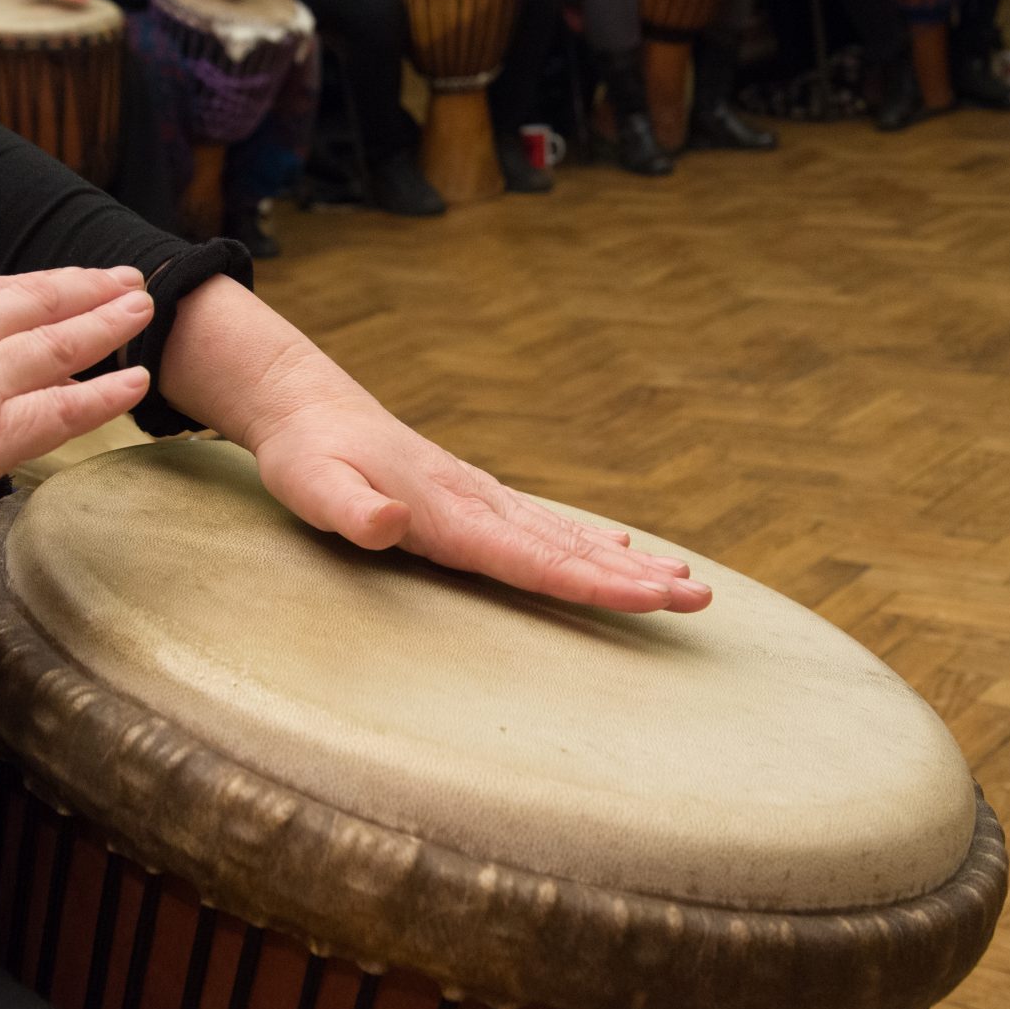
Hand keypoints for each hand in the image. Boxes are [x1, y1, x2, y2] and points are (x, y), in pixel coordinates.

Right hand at [0, 269, 152, 576]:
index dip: (24, 287)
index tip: (54, 282)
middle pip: (33, 303)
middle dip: (86, 289)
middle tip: (130, 280)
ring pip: (60, 346)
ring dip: (111, 327)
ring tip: (148, 312)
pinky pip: (66, 411)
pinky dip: (109, 393)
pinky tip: (141, 381)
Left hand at [243, 386, 710, 614]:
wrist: (309, 407)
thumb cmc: (307, 458)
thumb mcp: (312, 486)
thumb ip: (351, 510)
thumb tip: (387, 524)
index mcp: (451, 515)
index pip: (535, 556)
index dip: (594, 580)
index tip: (650, 596)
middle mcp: (481, 506)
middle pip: (571, 549)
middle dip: (637, 579)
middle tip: (702, 601)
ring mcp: (484, 500)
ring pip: (570, 537)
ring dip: (629, 564)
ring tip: (689, 583)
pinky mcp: (477, 500)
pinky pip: (549, 526)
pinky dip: (593, 542)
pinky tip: (626, 549)